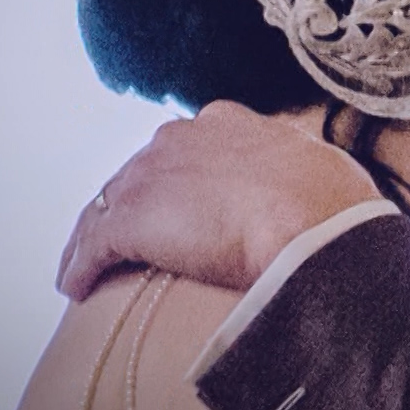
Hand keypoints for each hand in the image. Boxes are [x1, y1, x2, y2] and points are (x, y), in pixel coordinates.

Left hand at [58, 101, 383, 299]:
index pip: (185, 148)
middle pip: (137, 173)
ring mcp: (152, 176)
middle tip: (127, 241)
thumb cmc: (334, 204)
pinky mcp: (130, 219)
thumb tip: (312, 192)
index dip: (176, 178)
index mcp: (227, 123)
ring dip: (92, 238)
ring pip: (105, 207)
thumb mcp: (317, 170)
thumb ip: (296, 174)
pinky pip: (92, 245)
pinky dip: (80, 265)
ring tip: (84, 269)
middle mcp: (181, 138)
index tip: (177, 203)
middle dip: (130, 204)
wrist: (316, 224)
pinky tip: (75, 286)